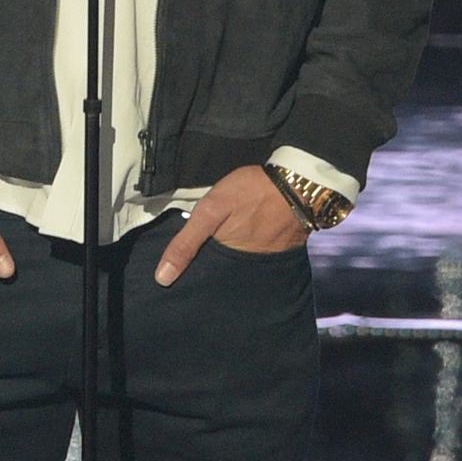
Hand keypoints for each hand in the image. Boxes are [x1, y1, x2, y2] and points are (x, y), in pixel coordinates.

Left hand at [154, 164, 305, 285]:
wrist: (299, 183)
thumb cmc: (252, 192)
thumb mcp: (210, 210)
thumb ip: (185, 243)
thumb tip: (162, 277)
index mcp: (228, 261)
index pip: (203, 278)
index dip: (190, 274)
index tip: (175, 274)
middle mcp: (247, 269)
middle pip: (221, 275)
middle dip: (210, 269)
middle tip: (199, 258)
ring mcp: (265, 262)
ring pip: (239, 268)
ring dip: (230, 262)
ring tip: (221, 248)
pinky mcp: (280, 254)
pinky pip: (258, 260)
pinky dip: (248, 253)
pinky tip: (243, 242)